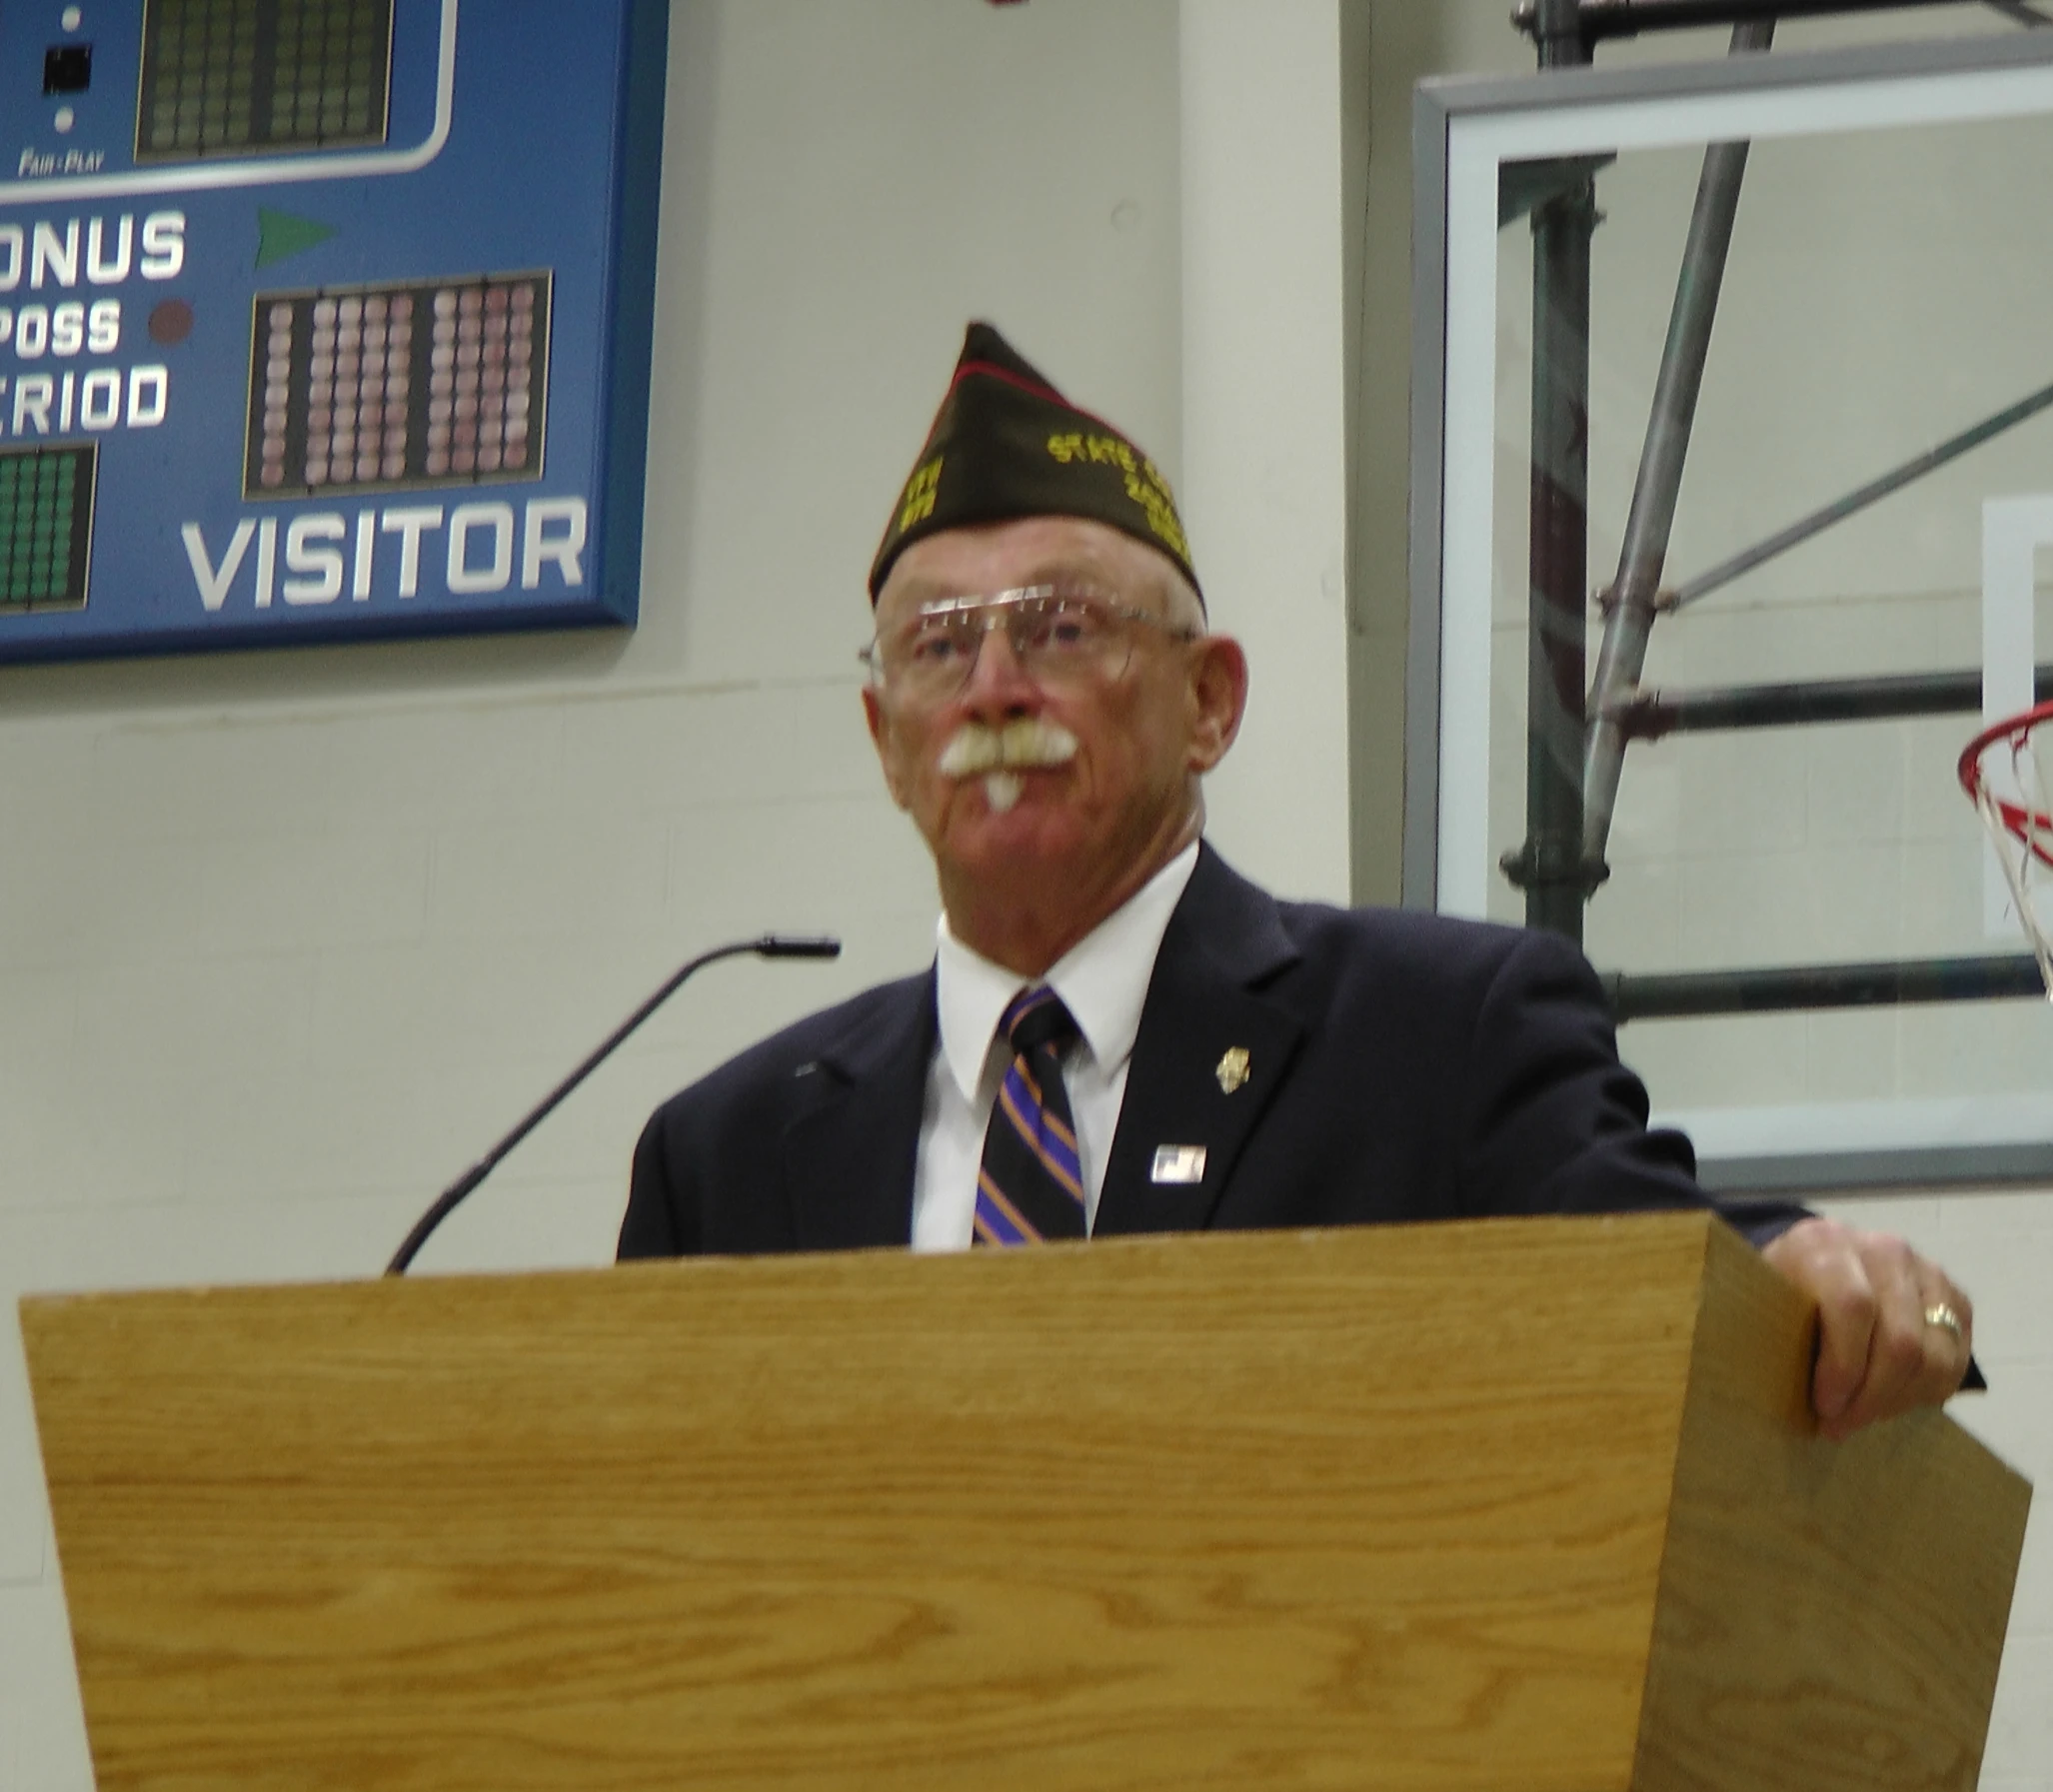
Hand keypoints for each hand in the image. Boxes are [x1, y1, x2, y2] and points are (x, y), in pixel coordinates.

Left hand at [1761, 1216, 1972, 1439]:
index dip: (1843, 1367)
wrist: (1815, 1261)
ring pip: (1935, 1356)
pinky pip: (1957, 1358)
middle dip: (1872, 1397)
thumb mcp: (1762, 1302)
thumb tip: (1765, 1392)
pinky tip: (1893, 1400)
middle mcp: (1882, 1249)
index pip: (1852, 1306)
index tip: (1824, 1407)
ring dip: (1900, 1401)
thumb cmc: (1781, 1293)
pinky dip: (1927, 1392)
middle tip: (1841, 1425)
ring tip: (1865, 1416)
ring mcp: (1924, 1269)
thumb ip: (1769, 1334)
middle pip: (1900, 1340)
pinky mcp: (1953, 1295)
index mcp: (1824, 1244)